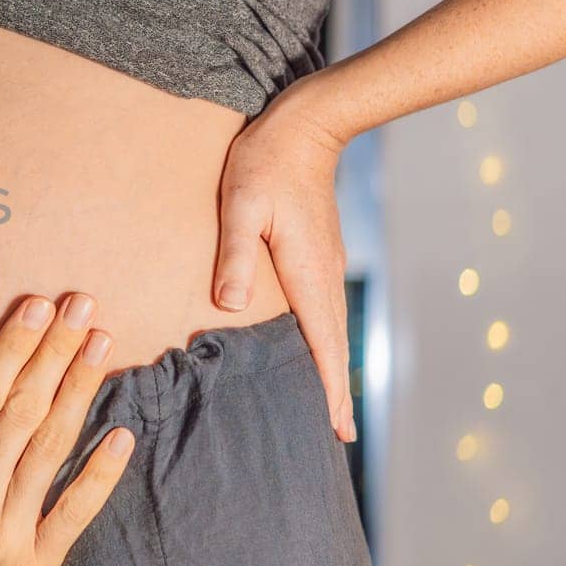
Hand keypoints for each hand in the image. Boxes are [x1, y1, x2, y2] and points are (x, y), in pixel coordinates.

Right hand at [0, 293, 134, 565]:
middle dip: (53, 353)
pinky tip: (123, 432)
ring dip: (79, 392)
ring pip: (51, 449)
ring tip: (100, 343)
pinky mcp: (38, 564)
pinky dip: (101, 473)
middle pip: (22, 412)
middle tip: (80, 304)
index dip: (9, 350)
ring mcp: (10, 534)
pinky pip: (76, 511)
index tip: (33, 308)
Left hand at [211, 78, 356, 441]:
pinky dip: (321, 341)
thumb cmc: (266, 164)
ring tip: (327, 408)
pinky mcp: (317, 255)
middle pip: (332, 346)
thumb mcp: (240, 205)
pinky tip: (311, 352)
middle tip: (336, 438)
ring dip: (329, 368)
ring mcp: (324, 266)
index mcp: (308, 273)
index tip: (337, 430)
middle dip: (333, 391)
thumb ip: (234, 254)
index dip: (328, 388)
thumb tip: (228, 305)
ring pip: (329, 330)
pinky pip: (320, 311)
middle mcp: (323, 276)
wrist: (304, 126)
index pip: (322, 343)